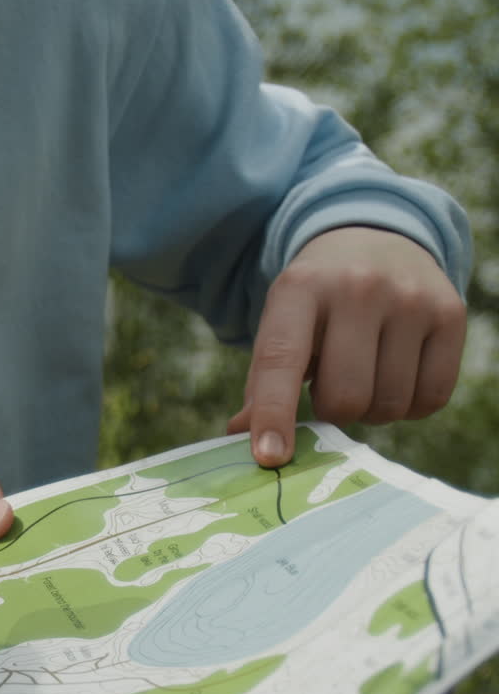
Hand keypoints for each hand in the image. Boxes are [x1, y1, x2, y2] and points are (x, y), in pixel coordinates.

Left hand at [228, 227, 465, 465]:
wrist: (374, 237)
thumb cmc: (317, 302)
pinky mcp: (451, 314)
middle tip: (332, 388)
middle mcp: (359, 286)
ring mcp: (410, 298)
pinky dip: (410, 406)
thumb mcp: (281, 324)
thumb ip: (263, 382)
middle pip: (345, 398)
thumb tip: (243, 436)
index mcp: (301, 287)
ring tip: (365, 374)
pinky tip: (398, 374)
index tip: (270, 456)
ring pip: (389, 405)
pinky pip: (431, 400)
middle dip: (334, 411)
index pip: (283, 359)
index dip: (275, 413)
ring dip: (372, 410)